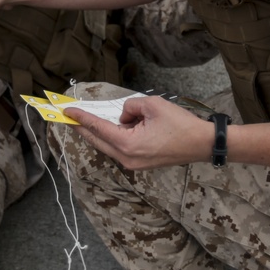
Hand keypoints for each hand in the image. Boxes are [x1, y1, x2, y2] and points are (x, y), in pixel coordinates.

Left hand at [64, 95, 212, 169]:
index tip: (67, 112)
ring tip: (95, 119)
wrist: (201, 144)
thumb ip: (130, 106)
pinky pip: (120, 148)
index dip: (81, 118)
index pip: (98, 128)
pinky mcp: (140, 164)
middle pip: (98, 141)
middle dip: (83, 128)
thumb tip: (124, 116)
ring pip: (109, 144)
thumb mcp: (153, 105)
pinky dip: (116, 136)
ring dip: (102, 131)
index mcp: (128, 144)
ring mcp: (133, 164)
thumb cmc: (180, 124)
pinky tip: (120, 126)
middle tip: (70, 117)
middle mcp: (127, 158)